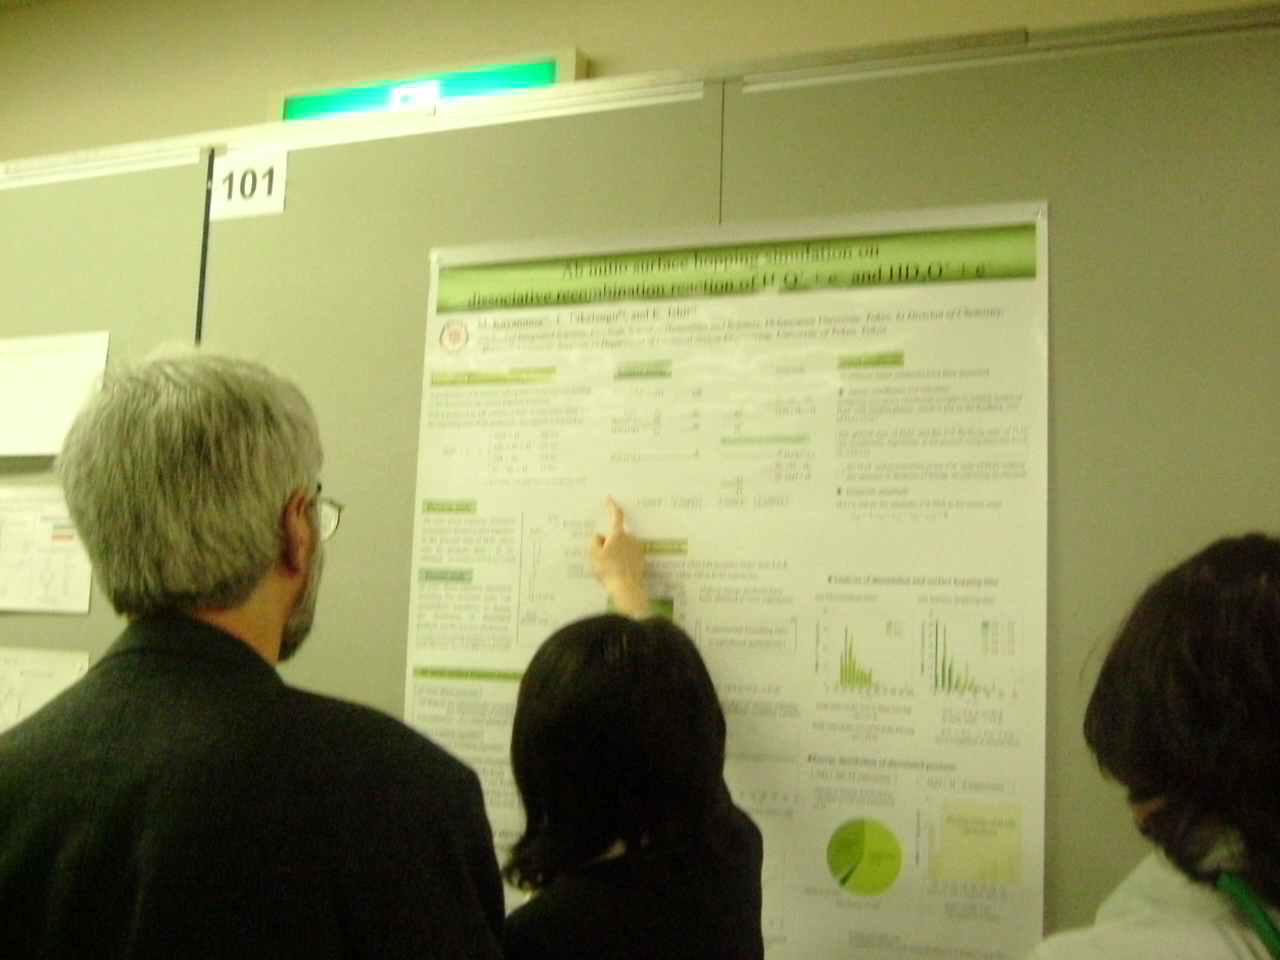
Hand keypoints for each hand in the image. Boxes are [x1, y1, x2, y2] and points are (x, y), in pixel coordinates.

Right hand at [589, 497, 649, 617]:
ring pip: (624, 544)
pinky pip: (630, 554)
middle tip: (602, 555)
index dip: (612, 506)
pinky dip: (624, 558)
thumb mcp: (593, 554)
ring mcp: (638, 548)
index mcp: (618, 534)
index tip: (610, 499)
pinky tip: (618, 569)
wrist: (626, 588)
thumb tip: (599, 536)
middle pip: (617, 534)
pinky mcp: (642, 559)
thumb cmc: (607, 569)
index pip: (616, 515)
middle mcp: (630, 538)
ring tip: (609, 566)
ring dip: (617, 550)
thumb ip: (594, 541)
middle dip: (610, 540)